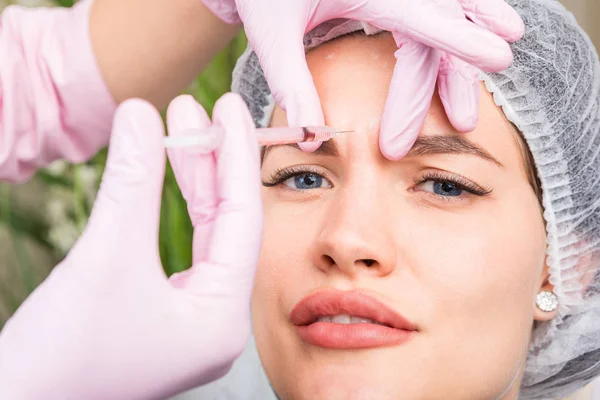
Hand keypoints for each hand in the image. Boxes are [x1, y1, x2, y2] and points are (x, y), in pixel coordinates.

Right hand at [0, 95, 261, 398]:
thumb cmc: (58, 359)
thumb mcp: (104, 258)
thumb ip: (130, 183)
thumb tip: (140, 114)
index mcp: (222, 318)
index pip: (243, 219)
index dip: (236, 156)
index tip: (230, 106)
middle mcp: (216, 320)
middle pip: (226, 224)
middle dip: (210, 162)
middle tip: (196, 108)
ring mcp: (190, 320)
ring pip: (202, 234)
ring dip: (190, 179)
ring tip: (176, 126)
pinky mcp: (163, 316)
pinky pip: (179, 249)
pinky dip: (171, 209)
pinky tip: (162, 171)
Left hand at [201, 0, 522, 158]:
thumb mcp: (272, 35)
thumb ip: (292, 85)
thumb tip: (310, 139)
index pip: (421, 18)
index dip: (459, 39)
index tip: (499, 55)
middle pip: (440, 24)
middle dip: (452, 76)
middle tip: (462, 124)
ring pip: (451, 8)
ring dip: (467, 49)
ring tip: (492, 77)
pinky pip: (443, 0)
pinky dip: (469, 14)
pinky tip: (497, 22)